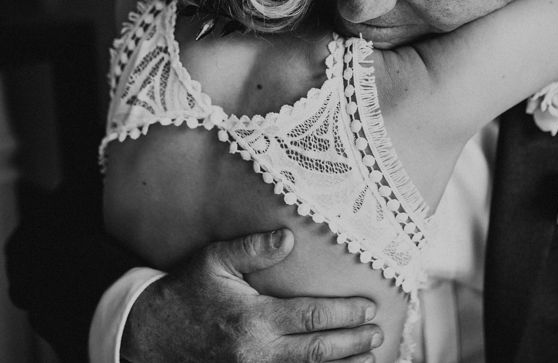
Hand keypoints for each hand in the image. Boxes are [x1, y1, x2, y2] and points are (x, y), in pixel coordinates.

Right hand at [120, 229, 381, 361]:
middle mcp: (258, 352)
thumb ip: (253, 248)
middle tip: (379, 333)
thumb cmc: (185, 291)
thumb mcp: (215, 260)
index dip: (346, 313)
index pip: (313, 316)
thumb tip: (289, 237)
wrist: (148, 335)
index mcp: (255, 319)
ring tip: (371, 359)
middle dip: (353, 343)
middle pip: (318, 350)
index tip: (370, 307)